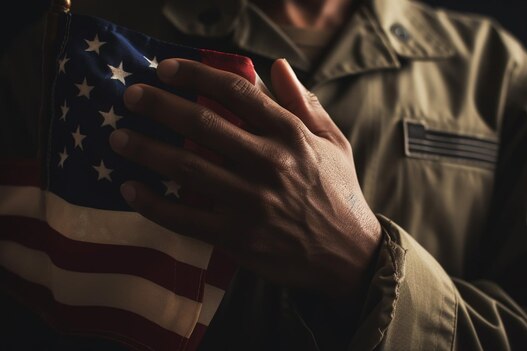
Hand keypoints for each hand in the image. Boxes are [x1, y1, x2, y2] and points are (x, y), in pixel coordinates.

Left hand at [109, 58, 381, 297]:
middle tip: (131, 96)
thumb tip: (277, 66)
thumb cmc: (339, 193)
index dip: (196, 75)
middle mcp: (270, 164)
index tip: (167, 69)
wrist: (348, 255)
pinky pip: (185, 218)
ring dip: (147, 150)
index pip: (237, 92)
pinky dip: (153, 204)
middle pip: (203, 124)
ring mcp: (252, 202)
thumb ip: (305, 103)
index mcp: (292, 135)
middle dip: (160, 106)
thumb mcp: (334, 142)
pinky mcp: (238, 237)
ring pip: (187, 169)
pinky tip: (131, 190)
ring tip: (118, 138)